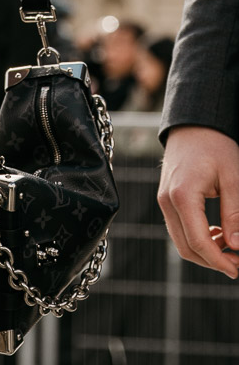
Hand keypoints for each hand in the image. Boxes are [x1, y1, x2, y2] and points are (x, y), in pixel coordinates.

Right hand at [159, 126, 238, 277]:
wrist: (194, 125)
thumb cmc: (215, 146)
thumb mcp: (233, 178)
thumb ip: (235, 214)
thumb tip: (237, 246)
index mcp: (182, 196)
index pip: (198, 242)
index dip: (219, 261)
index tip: (238, 269)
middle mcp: (167, 200)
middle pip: (186, 247)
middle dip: (212, 262)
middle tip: (237, 263)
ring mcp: (163, 200)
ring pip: (180, 241)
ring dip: (205, 251)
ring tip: (230, 246)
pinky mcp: (165, 198)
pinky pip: (178, 228)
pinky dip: (197, 238)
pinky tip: (217, 233)